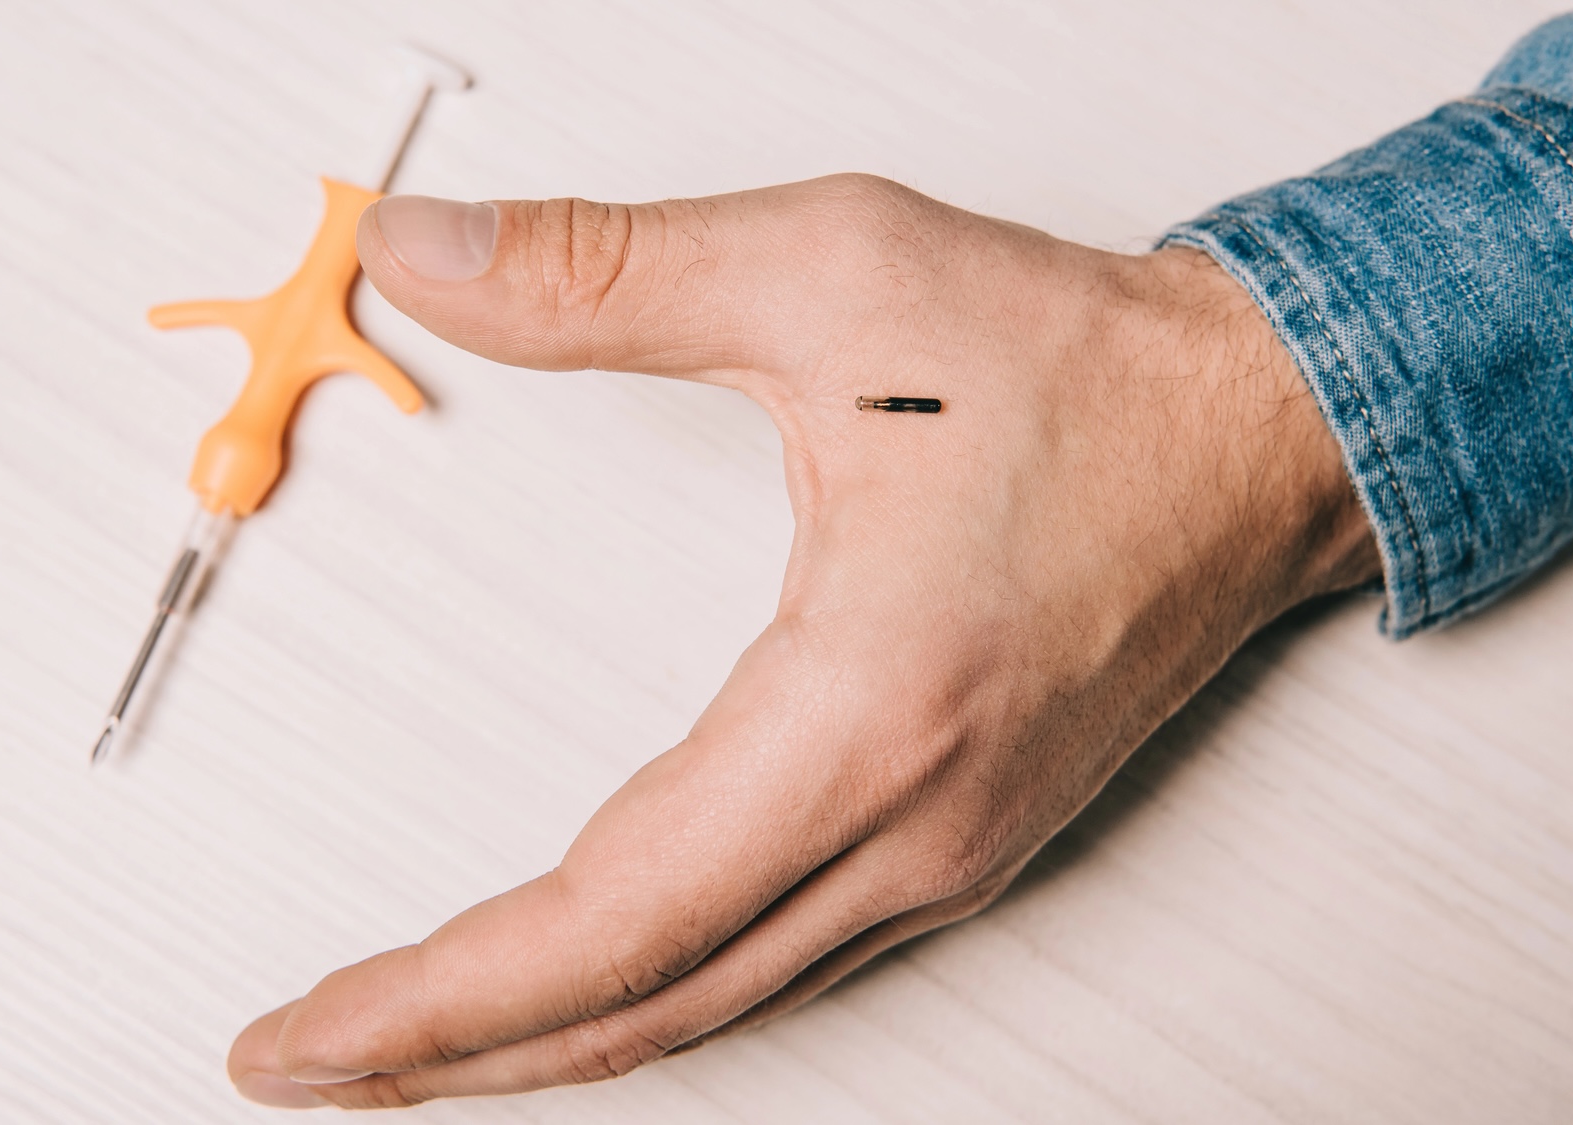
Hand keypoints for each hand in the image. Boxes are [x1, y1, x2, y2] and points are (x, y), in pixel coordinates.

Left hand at [228, 175, 1380, 1108]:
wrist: (1268, 432)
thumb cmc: (1095, 373)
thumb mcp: (833, 271)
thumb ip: (604, 273)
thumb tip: (427, 259)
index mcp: (868, 706)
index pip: (603, 922)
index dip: (431, 999)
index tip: (303, 1031)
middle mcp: (911, 822)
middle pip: (637, 1007)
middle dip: (453, 1054)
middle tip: (307, 1058)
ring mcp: (945, 855)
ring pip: (706, 1009)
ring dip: (546, 1043)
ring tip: (411, 1043)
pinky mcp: (960, 845)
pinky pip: (772, 968)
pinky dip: (648, 999)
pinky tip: (586, 981)